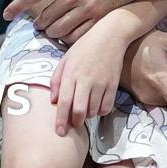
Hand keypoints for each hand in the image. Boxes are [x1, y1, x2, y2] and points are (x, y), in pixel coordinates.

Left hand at [2, 0, 151, 38]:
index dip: (16, 6)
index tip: (6, 15)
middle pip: (45, 16)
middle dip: (41, 23)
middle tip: (42, 25)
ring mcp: (87, 5)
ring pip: (59, 29)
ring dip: (54, 32)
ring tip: (55, 32)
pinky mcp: (101, 15)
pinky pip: (78, 35)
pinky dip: (70, 38)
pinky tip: (72, 36)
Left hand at [49, 19, 129, 135]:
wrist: (111, 35)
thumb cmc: (85, 46)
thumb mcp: (65, 59)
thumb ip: (57, 80)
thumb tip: (53, 100)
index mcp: (71, 74)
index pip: (64, 103)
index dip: (61, 120)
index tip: (59, 132)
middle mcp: (86, 80)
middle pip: (79, 111)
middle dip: (75, 122)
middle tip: (72, 125)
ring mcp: (101, 83)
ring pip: (93, 110)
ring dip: (87, 116)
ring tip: (84, 112)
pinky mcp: (113, 84)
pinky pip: (107, 106)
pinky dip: (101, 111)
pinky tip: (97, 107)